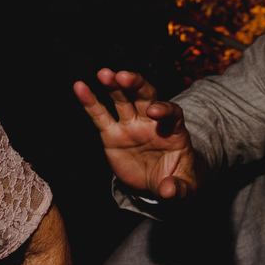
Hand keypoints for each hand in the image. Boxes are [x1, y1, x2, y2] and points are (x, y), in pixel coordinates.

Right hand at [73, 68, 200, 198]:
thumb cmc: (175, 179)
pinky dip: (90, 101)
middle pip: (146, 96)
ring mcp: (130, 125)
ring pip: (122, 99)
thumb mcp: (185, 188)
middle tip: (124, 76)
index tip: (154, 111)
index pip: (171, 113)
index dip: (164, 109)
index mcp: (173, 130)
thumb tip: (169, 191)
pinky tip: (80, 87)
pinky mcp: (111, 133)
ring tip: (104, 74)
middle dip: (136, 85)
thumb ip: (180, 188)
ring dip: (113, 85)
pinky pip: (100, 115)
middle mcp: (151, 121)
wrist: (157, 183)